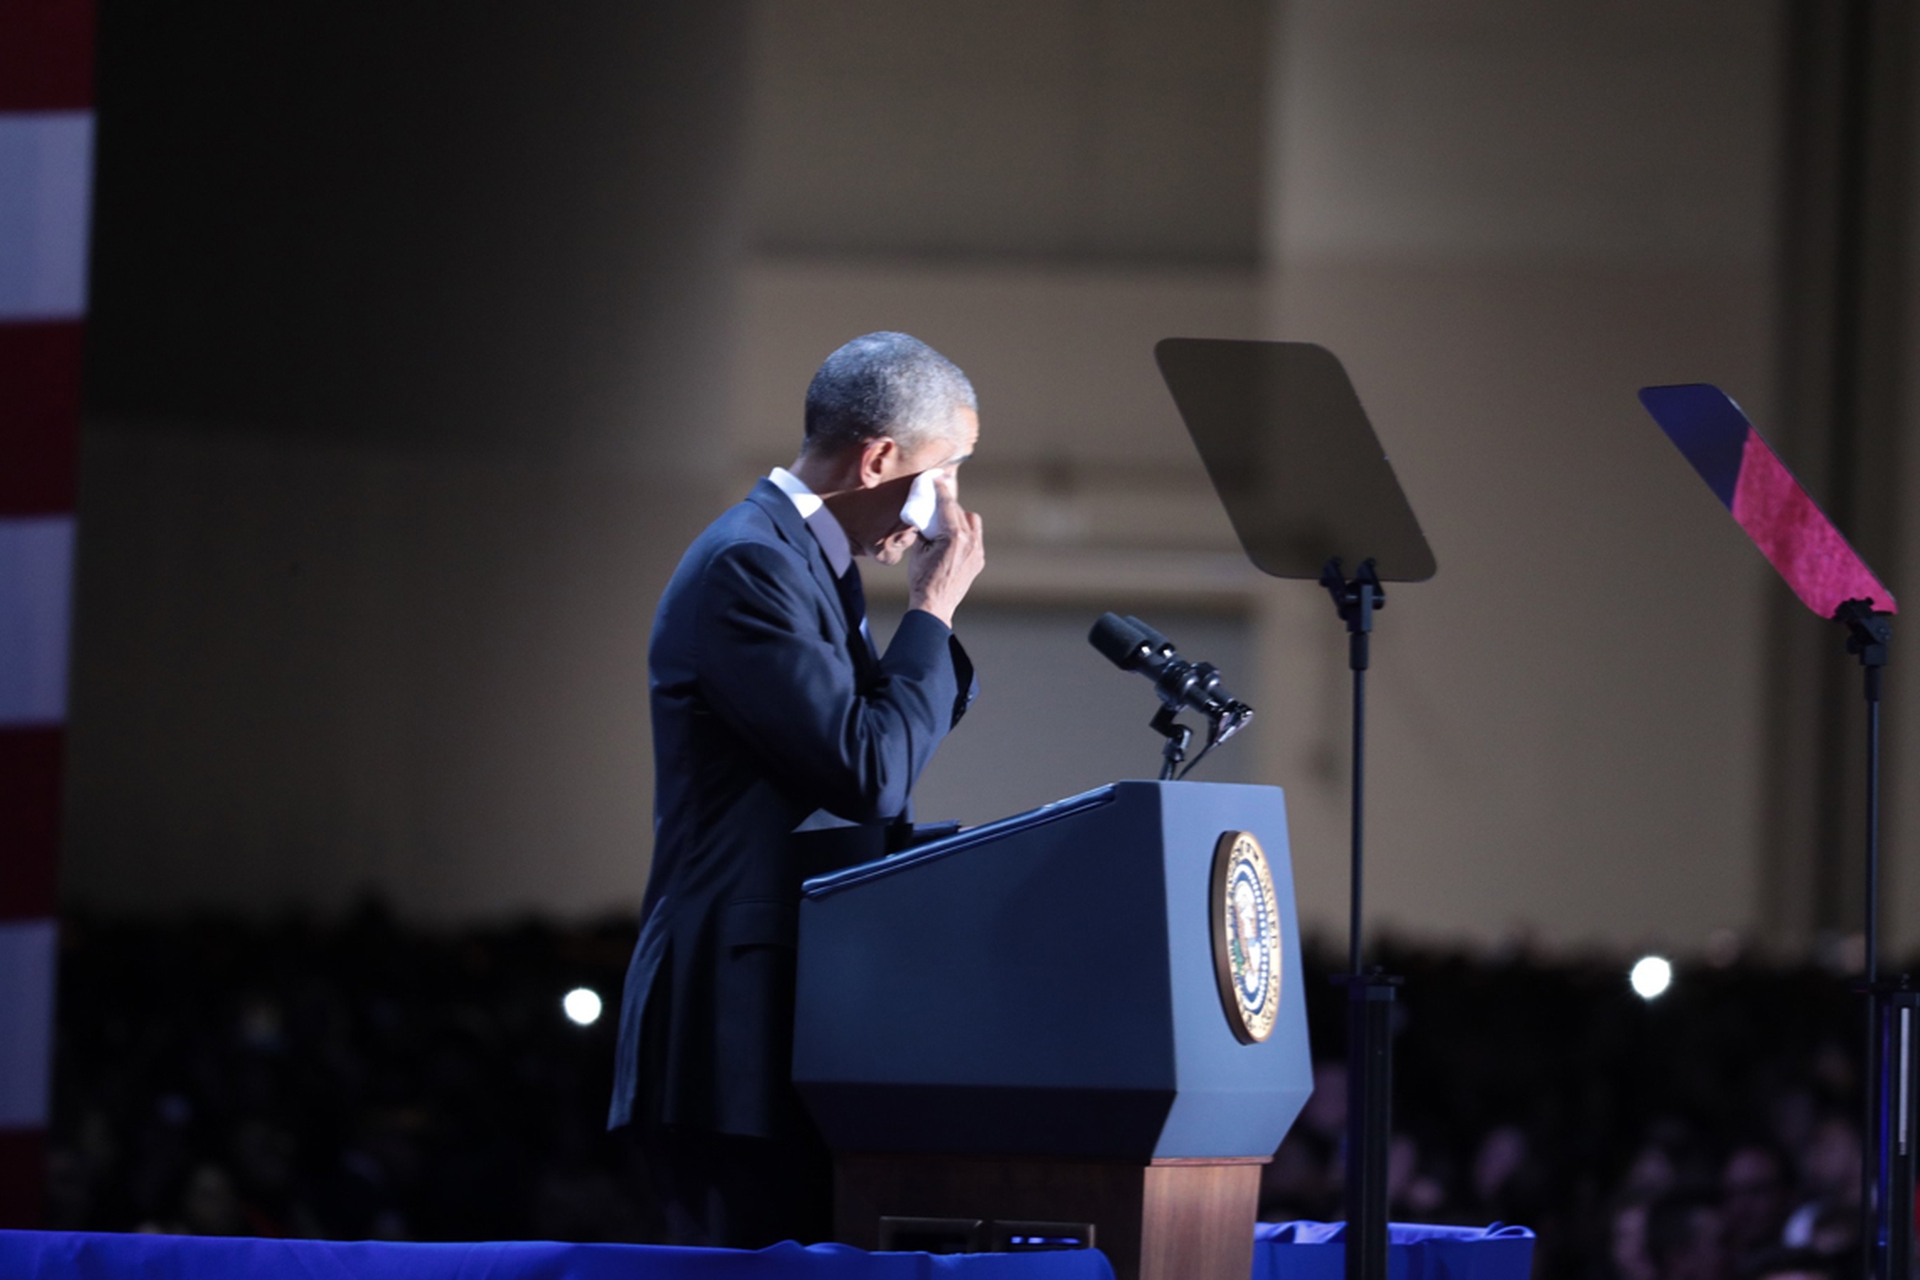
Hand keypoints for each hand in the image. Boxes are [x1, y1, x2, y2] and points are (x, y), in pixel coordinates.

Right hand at [906, 472, 983, 626]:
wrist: (934, 605)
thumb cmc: (922, 579)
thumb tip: (924, 518)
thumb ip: (924, 530)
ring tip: (945, 523)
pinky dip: (965, 533)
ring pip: (972, 523)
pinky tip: (952, 539)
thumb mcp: (918, 550)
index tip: (937, 479)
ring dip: (959, 518)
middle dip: (948, 505)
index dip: (941, 490)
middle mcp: (970, 542)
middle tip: (936, 502)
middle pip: (961, 512)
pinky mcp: (979, 561)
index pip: (948, 506)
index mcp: (953, 537)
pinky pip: (975, 538)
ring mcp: (977, 552)